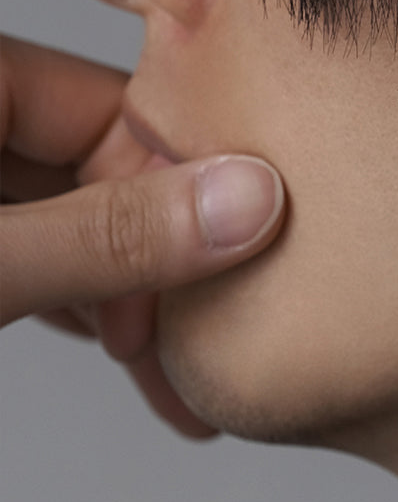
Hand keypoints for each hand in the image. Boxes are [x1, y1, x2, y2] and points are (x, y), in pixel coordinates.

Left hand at [0, 34, 285, 435]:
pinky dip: (82, 314)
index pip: (113, 114)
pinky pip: (40, 264)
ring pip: (76, 233)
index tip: (235, 270)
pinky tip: (132, 362)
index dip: (180, 193)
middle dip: (159, 274)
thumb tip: (252, 201)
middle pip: (103, 180)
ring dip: (131, 308)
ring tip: (186, 388)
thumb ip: (106, 236)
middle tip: (215, 354)